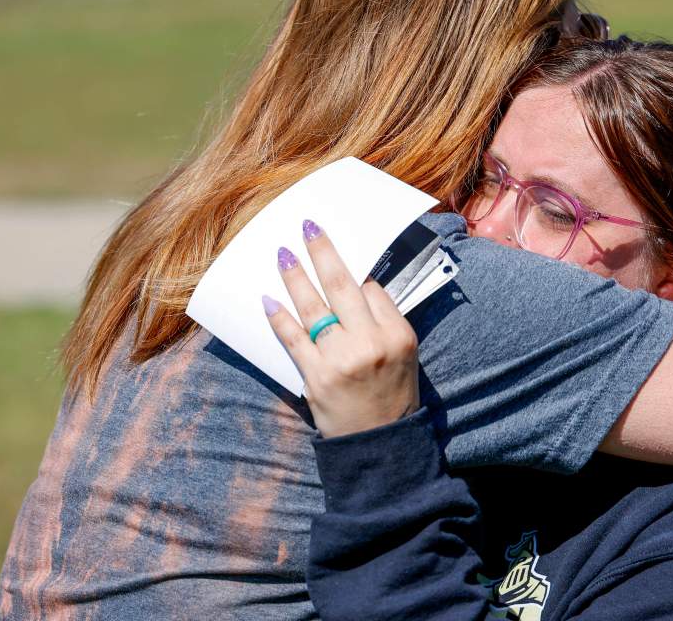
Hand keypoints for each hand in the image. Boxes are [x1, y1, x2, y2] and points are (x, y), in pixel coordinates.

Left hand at [263, 220, 419, 437]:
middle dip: (323, 253)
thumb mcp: (404, 356)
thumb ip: (383, 322)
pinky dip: (279, 318)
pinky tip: (268, 300)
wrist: (379, 443)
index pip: (373, 291)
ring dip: (296, 277)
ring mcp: (342, 358)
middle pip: (343, 286)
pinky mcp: (317, 376)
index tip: (344, 265)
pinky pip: (294, 338)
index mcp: (398, 334)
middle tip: (309, 229)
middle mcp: (372, 342)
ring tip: (284, 255)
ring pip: (314, 307)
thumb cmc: (392, 397)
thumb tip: (356, 288)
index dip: (357, 278)